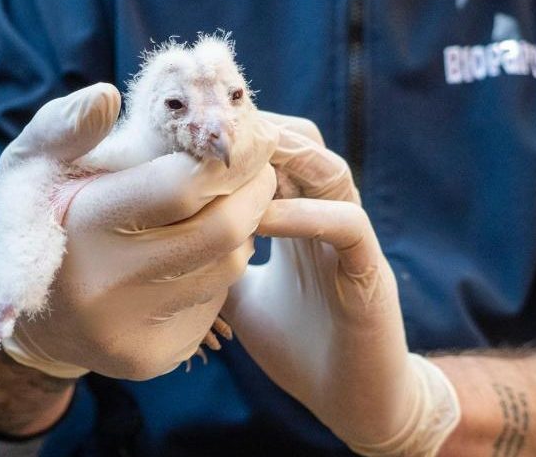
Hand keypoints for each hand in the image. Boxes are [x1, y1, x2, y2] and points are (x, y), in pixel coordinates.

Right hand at [0, 83, 278, 379]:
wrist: (34, 315)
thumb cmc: (45, 220)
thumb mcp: (33, 163)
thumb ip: (66, 124)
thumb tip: (107, 96)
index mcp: (84, 223)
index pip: (182, 186)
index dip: (226, 159)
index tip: (245, 139)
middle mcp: (109, 284)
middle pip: (222, 230)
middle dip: (254, 193)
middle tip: (260, 171)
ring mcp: (134, 329)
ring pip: (228, 267)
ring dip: (239, 230)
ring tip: (222, 208)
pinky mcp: (154, 357)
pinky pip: (215, 302)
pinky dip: (216, 270)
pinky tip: (192, 257)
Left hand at [223, 114, 459, 456]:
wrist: (352, 402)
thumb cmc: (298, 345)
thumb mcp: (240, 297)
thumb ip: (215, 263)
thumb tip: (167, 243)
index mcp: (300, 218)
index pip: (276, 155)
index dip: (239, 139)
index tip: (191, 133)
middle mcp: (328, 218)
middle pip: (304, 145)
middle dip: (259, 133)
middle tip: (211, 133)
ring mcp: (352, 243)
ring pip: (331, 172)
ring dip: (286, 160)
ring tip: (235, 159)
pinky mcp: (369, 273)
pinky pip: (345, 226)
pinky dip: (305, 215)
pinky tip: (260, 216)